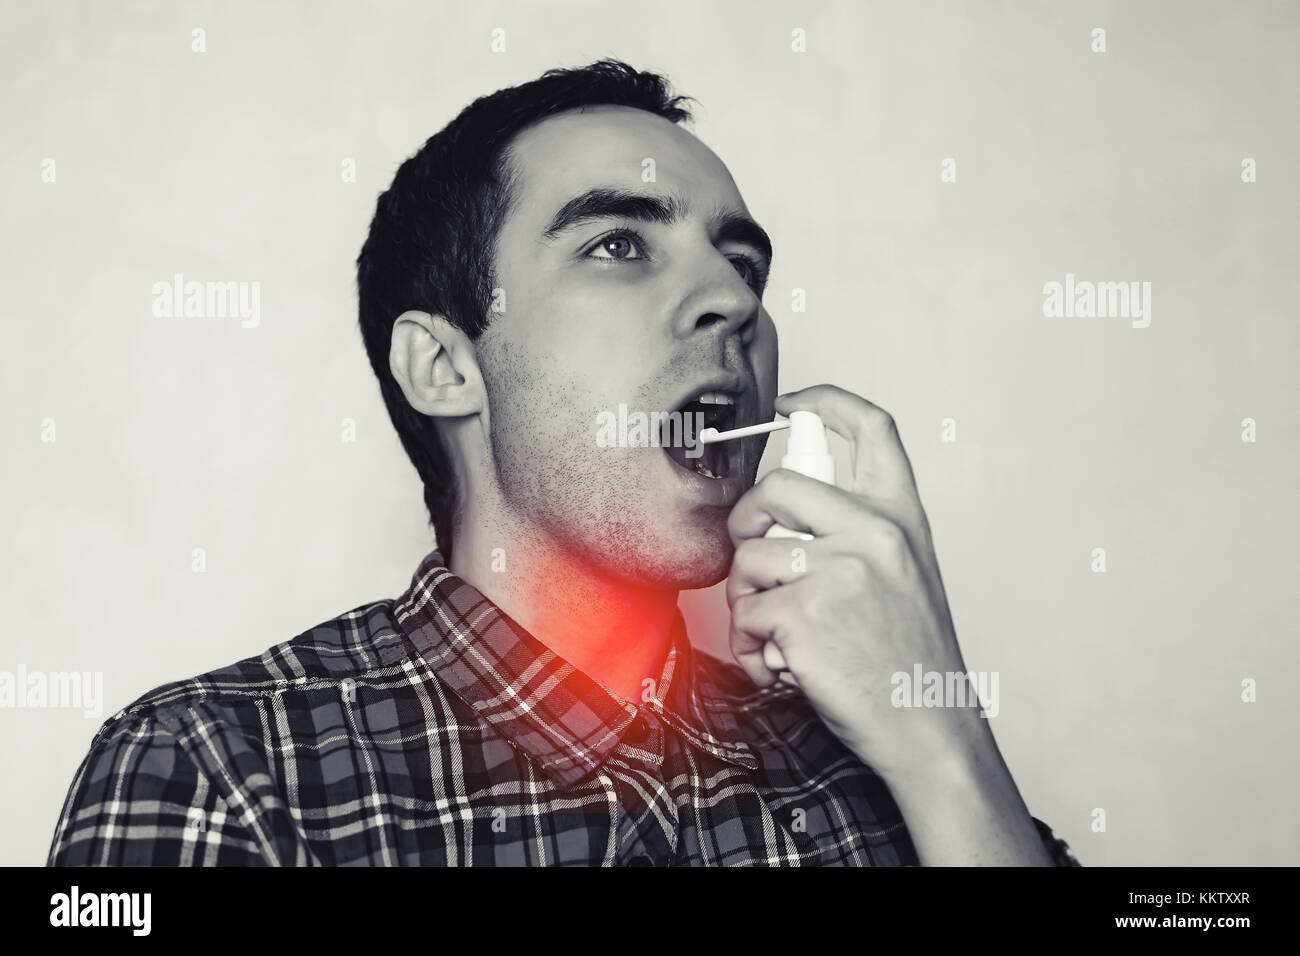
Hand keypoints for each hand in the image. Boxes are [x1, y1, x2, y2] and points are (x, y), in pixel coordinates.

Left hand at [725, 384, 1055, 863]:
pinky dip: (753, 648)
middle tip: (753, 559)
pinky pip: (746, 614)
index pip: (870, 426)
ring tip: (783, 638)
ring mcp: (839, 569)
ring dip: (750, 603)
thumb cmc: (911, 660)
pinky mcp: (806, 613)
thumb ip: (857, 532)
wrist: (931, 729)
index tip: (788, 404)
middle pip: (776, 487)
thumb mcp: (904, 574)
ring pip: (750, 560)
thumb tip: (784, 510)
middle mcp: (874, 532)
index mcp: (902, 517)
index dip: (823, 400)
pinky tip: (786, 667)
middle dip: (745, 520)